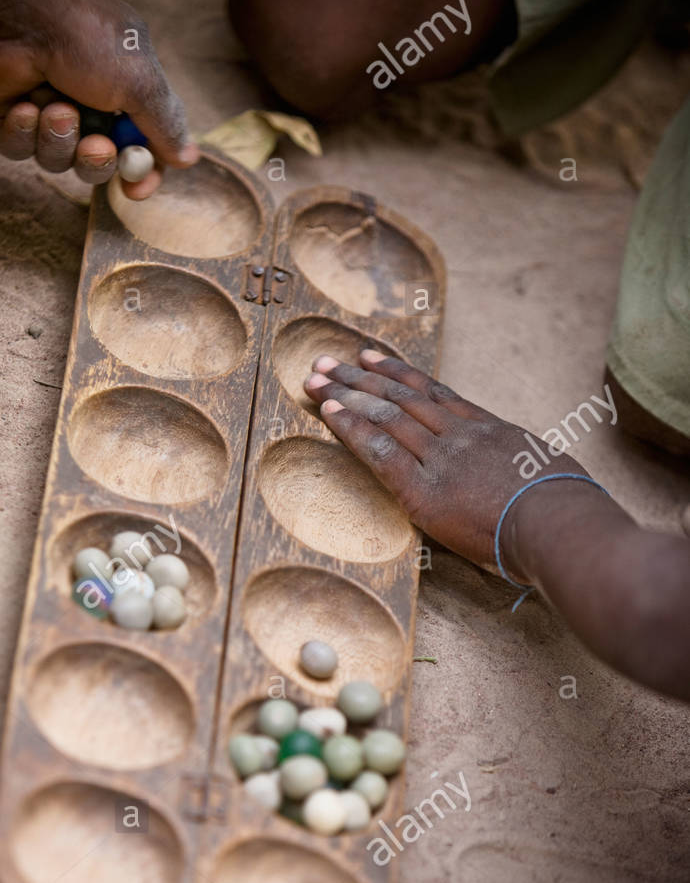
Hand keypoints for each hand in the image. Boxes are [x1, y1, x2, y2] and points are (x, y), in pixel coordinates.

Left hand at [0, 0, 196, 198]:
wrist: (19, 10)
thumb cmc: (86, 37)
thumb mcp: (140, 80)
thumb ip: (165, 123)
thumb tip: (188, 158)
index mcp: (124, 91)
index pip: (139, 148)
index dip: (140, 174)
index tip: (135, 190)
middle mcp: (87, 102)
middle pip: (97, 164)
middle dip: (96, 160)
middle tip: (94, 144)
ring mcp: (45, 110)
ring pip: (57, 160)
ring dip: (58, 139)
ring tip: (53, 105)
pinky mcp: (9, 115)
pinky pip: (19, 150)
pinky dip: (23, 133)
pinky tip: (23, 104)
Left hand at [304, 351, 587, 578]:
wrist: (560, 525)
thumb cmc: (566, 511)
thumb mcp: (547, 472)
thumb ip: (522, 467)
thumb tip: (524, 476)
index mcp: (489, 429)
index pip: (434, 394)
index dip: (398, 374)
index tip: (372, 357)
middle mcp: (460, 435)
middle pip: (401, 397)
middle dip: (360, 376)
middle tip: (328, 361)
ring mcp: (441, 459)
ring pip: (386, 415)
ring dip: (346, 393)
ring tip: (315, 378)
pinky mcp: (423, 490)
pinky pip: (379, 451)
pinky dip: (351, 428)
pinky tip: (328, 412)